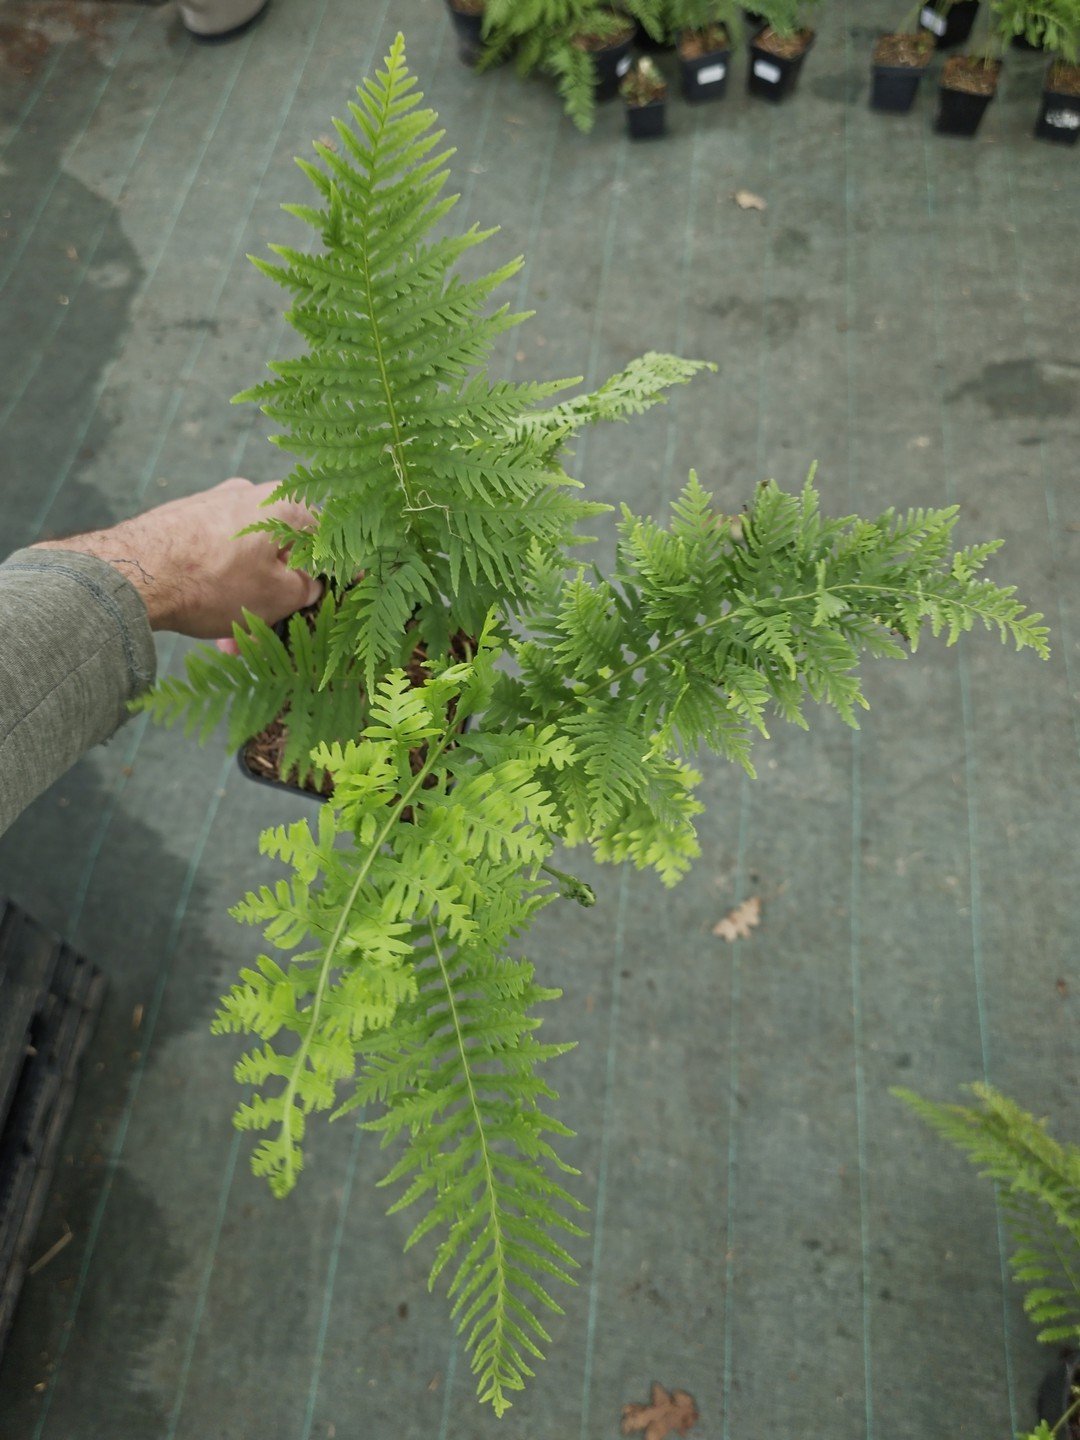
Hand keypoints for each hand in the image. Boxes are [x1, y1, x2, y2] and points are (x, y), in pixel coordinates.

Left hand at [33, 478, 321, 637]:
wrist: (132, 574)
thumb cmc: (214, 582)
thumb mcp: (277, 597)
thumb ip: (306, 589)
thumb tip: (311, 584)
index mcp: (284, 504)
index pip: (325, 538)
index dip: (331, 574)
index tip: (328, 599)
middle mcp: (249, 493)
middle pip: (279, 550)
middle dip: (278, 596)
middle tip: (273, 631)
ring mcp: (213, 503)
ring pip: (246, 558)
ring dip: (246, 598)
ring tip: (233, 641)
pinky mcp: (183, 518)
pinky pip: (217, 556)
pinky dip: (220, 586)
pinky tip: (210, 620)